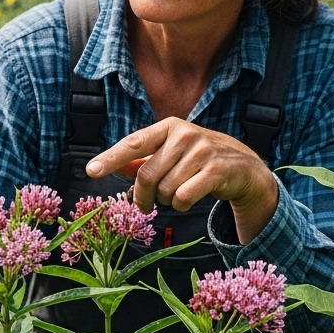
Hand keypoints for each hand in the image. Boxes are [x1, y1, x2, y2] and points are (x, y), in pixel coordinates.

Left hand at [85, 118, 277, 244]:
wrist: (242, 167)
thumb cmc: (199, 160)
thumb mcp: (171, 153)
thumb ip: (142, 160)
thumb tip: (113, 165)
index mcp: (168, 127)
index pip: (133, 143)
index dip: (110, 158)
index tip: (91, 171)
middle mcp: (184, 134)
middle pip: (146, 175)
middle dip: (143, 196)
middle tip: (146, 205)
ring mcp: (202, 151)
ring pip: (165, 189)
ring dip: (167, 200)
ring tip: (178, 193)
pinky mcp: (216, 170)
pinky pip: (183, 197)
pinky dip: (182, 204)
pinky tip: (190, 198)